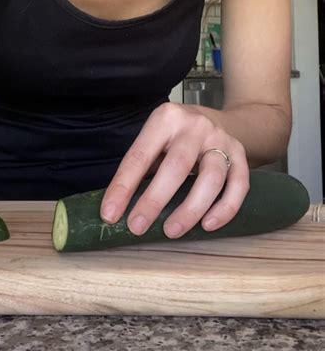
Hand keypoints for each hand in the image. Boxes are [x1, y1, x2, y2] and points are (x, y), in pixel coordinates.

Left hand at [100, 102, 249, 237]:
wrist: (220, 119)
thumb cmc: (178, 136)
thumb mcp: (156, 138)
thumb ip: (143, 165)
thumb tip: (118, 207)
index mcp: (166, 119)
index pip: (140, 155)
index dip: (123, 186)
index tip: (110, 214)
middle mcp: (195, 126)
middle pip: (176, 165)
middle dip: (155, 199)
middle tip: (137, 226)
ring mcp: (221, 140)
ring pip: (211, 177)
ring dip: (190, 209)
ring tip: (171, 232)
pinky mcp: (241, 155)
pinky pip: (238, 185)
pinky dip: (225, 208)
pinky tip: (208, 225)